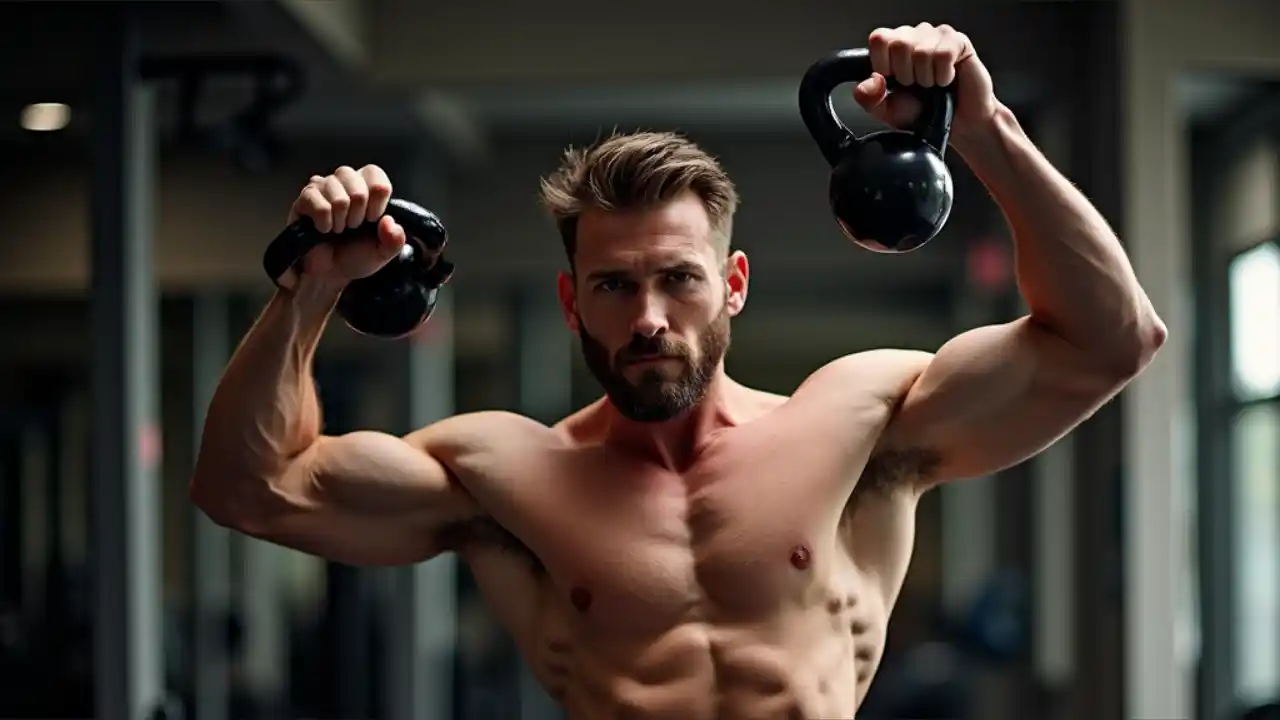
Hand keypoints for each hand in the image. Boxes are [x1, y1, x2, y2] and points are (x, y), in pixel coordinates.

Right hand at [287, 164, 406, 281]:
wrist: (330, 273)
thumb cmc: (355, 256)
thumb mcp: (384, 251)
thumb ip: (395, 239)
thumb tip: (388, 222)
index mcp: (367, 186)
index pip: (374, 174)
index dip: (377, 201)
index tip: (372, 219)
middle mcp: (344, 181)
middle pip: (358, 188)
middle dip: (358, 216)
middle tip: (352, 227)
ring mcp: (323, 187)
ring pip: (339, 199)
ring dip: (341, 222)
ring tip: (338, 229)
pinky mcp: (305, 198)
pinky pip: (319, 205)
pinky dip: (324, 223)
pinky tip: (323, 229)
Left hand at [852, 23, 997, 140]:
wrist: (955, 125)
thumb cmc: (924, 114)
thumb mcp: (887, 111)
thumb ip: (869, 99)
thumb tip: (870, 82)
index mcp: (893, 47)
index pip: (879, 39)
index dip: (884, 64)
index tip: (893, 81)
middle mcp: (914, 36)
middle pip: (899, 43)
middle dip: (906, 75)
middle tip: (916, 85)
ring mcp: (936, 36)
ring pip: (921, 51)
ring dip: (926, 78)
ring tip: (932, 84)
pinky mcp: (959, 42)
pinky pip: (943, 55)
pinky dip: (943, 75)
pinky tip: (946, 79)